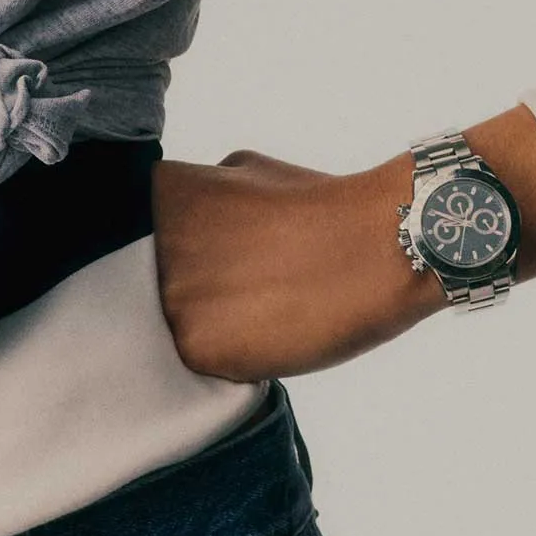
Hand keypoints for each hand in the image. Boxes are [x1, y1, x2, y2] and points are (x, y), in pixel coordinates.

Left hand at [152, 151, 436, 382]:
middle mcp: (156, 245)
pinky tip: (271, 334)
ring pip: (183, 326)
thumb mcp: (243, 171)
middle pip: (162, 283)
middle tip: (255, 284)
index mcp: (166, 195)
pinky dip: (235, 359)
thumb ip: (203, 198)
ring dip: (218, 326)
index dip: (200, 251)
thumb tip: (184, 222)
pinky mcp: (196, 346)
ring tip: (267, 308)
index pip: (158, 237)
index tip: (236, 252)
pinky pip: (206, 364)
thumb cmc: (323, 207)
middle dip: (203, 288)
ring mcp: (173, 297)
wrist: (380, 245)